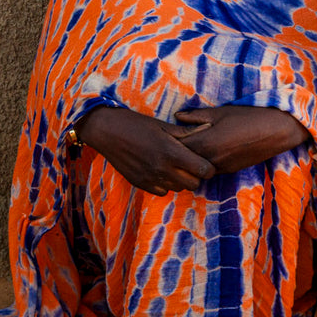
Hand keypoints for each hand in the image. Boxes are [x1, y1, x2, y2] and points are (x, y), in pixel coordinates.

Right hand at [76, 107, 215, 196]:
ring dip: (180, 180)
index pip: (204, 170)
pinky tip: (160, 170)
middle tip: (189, 164)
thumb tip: (209, 128)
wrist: (107, 132)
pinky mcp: (140, 184)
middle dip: (195, 175)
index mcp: (171, 152)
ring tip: (173, 165)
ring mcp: (151, 178)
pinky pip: (163, 192)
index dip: (207, 167)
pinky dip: (165, 184)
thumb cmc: (137, 124)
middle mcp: (162, 168)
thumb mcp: (164, 125)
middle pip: (194, 184)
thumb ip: (188, 132)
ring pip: (178, 189)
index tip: (203, 161)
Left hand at [172, 106, 309, 174]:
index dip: (168, 140)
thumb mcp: (220, 113)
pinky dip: (201, 163)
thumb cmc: (248, 117)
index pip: (178, 146)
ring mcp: (220, 168)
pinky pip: (208, 169)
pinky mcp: (229, 170)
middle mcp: (210, 159)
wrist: (275, 132)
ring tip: (180, 150)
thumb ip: (197, 116)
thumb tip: (177, 116)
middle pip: (184, 161)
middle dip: (174, 154)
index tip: (159, 134)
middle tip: (164, 145)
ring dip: (188, 161)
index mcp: (206, 143)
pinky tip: (199, 154)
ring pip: (196, 168)